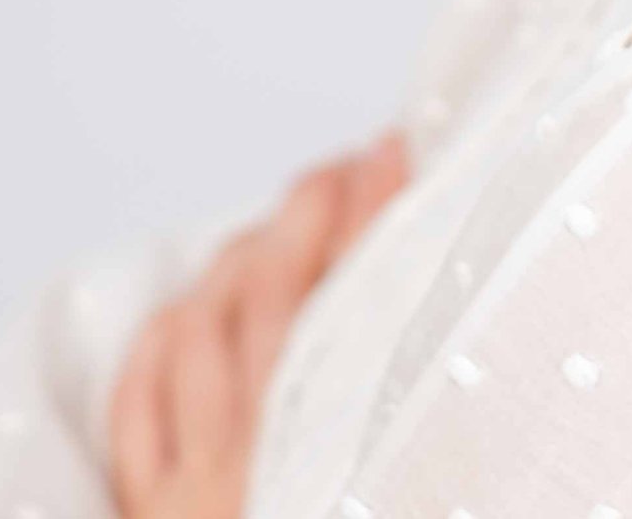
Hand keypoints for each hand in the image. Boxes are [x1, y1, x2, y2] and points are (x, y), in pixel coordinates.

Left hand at [108, 130, 408, 518]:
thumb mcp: (406, 481)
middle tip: (340, 170)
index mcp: (343, 448)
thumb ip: (420, 385)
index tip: (392, 149)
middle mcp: (262, 455)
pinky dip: (163, 343)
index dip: (376, 205)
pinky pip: (140, 400)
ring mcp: (199, 483)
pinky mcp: (152, 512)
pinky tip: (187, 315)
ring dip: (239, 260)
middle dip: (307, 209)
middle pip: (276, 290)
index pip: (364, 290)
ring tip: (276, 230)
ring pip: (203, 329)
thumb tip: (491, 323)